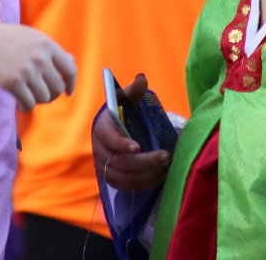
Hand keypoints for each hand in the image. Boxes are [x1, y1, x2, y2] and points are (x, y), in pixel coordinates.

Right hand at [0, 22, 76, 111]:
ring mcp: (27, 70)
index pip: (70, 69)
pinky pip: (29, 104)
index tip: (67, 92)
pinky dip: (25, 107)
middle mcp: (40, 57)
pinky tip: (18, 103)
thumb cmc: (0, 38)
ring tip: (25, 95)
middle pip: (58, 87)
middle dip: (50, 95)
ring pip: (44, 98)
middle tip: (39, 96)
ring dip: (36, 101)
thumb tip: (72, 62)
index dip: (71, 83)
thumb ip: (50, 50)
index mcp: (46, 44)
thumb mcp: (29, 37)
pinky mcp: (13, 82)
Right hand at [91, 73, 170, 191]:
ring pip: (125, 178)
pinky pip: (128, 187)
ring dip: (148, 174)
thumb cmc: (122, 112)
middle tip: (166, 156)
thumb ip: (135, 91)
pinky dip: (145, 183)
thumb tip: (142, 78)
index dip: (123, 144)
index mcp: (101, 129)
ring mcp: (104, 167)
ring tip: (167, 165)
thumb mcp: (127, 99)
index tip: (139, 146)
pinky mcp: (112, 178)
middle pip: (120, 163)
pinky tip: (160, 175)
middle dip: (145, 162)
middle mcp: (99, 150)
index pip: (110, 140)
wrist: (114, 129)